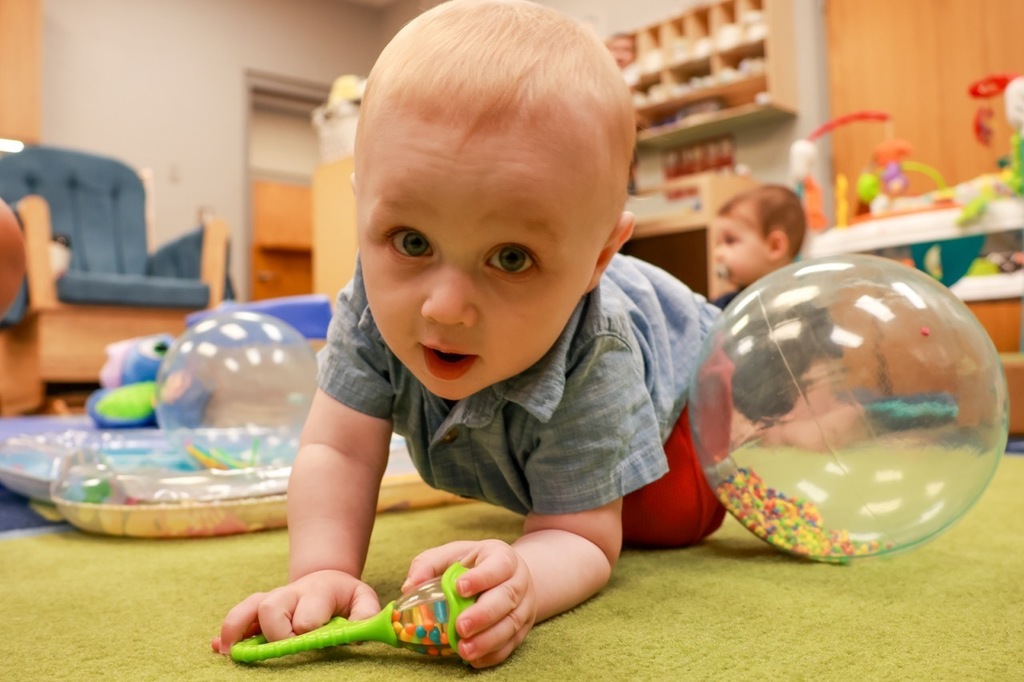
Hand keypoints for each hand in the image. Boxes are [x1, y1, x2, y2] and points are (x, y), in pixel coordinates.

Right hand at [211, 569, 380, 654]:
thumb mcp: (362, 599)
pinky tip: (217, 647)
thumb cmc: (344, 597)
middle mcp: (290, 594)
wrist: (326, 579)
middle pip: (271, 607)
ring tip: (231, 653)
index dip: (307, 632)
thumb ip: (365, 613)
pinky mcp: (258, 610)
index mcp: (318, 592)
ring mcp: (272, 601)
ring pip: (248, 608)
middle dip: (274, 632)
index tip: (314, 643)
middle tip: (284, 649)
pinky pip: (238, 617)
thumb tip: (355, 636)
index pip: (307, 616)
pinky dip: (226, 633)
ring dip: (237, 630)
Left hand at [404, 540, 535, 668]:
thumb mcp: (454, 555)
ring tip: (464, 650)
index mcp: (502, 557)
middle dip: (483, 614)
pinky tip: (474, 660)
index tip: (459, 587)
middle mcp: (518, 581)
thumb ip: (429, 564)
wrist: (509, 576)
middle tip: (461, 627)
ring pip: (511, 624)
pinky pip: (511, 644)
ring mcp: (524, 606)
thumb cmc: (474, 565)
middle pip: (506, 597)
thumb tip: (409, 586)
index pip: (497, 565)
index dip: (480, 577)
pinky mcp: (523, 629)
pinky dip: (493, 654)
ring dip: (488, 640)